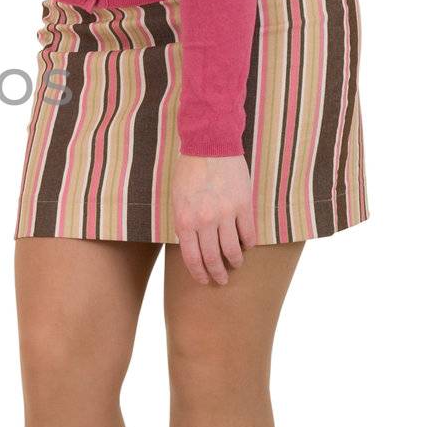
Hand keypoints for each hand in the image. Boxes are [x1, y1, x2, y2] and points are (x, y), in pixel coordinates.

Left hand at [171, 154, 256, 283]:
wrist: (209, 145)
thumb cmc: (189, 172)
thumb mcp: (177, 199)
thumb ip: (184, 223)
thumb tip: (191, 244)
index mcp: (185, 220)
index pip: (192, 258)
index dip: (199, 273)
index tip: (204, 280)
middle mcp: (205, 221)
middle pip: (213, 258)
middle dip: (217, 274)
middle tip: (221, 280)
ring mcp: (225, 214)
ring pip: (232, 249)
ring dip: (234, 261)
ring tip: (235, 264)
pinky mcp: (243, 205)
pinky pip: (248, 233)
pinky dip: (248, 243)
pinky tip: (246, 246)